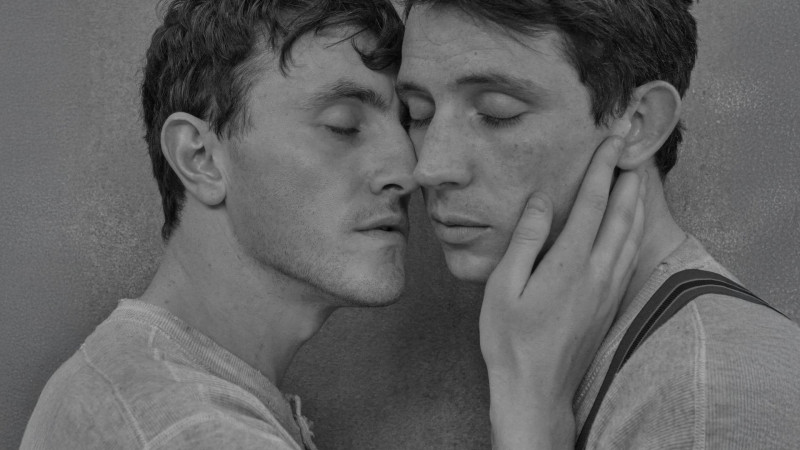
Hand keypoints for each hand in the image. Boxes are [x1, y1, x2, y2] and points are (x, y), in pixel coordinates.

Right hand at [480, 136, 645, 448]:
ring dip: (638, 203)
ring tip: (639, 179)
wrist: (535, 389)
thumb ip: (526, 240)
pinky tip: (634, 226)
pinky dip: (636, 231)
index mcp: (568, 264)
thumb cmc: (510, 339)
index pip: (592, 204)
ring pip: (632, 236)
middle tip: (634, 149)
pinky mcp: (609, 305)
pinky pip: (631, 257)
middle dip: (628, 178)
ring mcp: (607, 290)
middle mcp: (596, 273)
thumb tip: (541, 201)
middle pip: (622, 215)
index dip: (603, 168)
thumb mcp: (503, 286)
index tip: (612, 140)